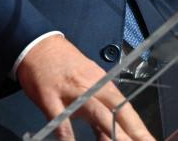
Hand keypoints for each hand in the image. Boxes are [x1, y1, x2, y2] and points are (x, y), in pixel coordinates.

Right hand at [16, 35, 155, 140]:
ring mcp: (72, 92)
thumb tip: (110, 136)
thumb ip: (98, 112)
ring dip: (109, 131)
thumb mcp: (86, 86)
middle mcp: (91, 87)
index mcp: (102, 84)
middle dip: (133, 132)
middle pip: (117, 110)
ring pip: (95, 112)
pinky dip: (66, 133)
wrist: (39, 45)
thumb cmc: (64, 67)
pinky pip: (60, 118)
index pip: (126, 108)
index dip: (139, 128)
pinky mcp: (50, 96)